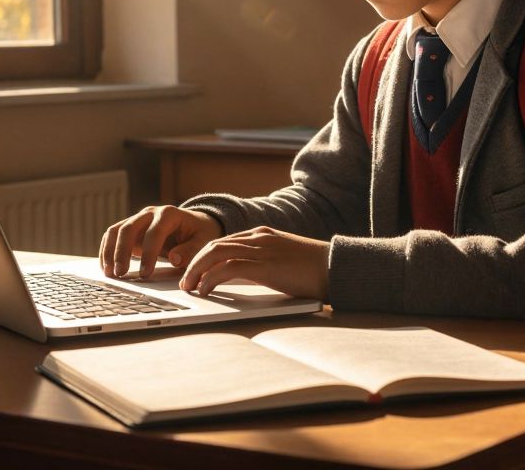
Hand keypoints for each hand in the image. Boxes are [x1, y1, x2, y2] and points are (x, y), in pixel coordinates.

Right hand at [99, 205, 223, 279]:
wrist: (194, 224)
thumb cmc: (199, 234)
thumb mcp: (203, 241)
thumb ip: (191, 250)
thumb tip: (174, 259)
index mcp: (169, 214)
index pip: (154, 232)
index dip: (149, 254)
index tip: (145, 274)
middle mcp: (150, 213)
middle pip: (129, 228)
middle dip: (122, 252)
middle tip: (120, 274)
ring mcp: (138, 219)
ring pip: (116, 231)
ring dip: (109, 252)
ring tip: (109, 273)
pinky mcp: (130, 229)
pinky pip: (113, 236)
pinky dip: (107, 251)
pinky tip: (107, 268)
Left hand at [179, 226, 329, 299]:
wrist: (338, 267)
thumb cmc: (317, 269)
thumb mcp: (286, 261)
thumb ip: (266, 263)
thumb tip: (247, 277)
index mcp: (263, 234)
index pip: (224, 241)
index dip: (204, 257)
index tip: (195, 273)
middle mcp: (258, 238)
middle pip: (214, 245)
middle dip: (194, 263)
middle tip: (185, 281)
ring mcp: (262, 249)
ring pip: (215, 253)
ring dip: (197, 271)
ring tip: (190, 287)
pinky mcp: (265, 266)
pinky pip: (228, 268)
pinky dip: (211, 278)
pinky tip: (206, 289)